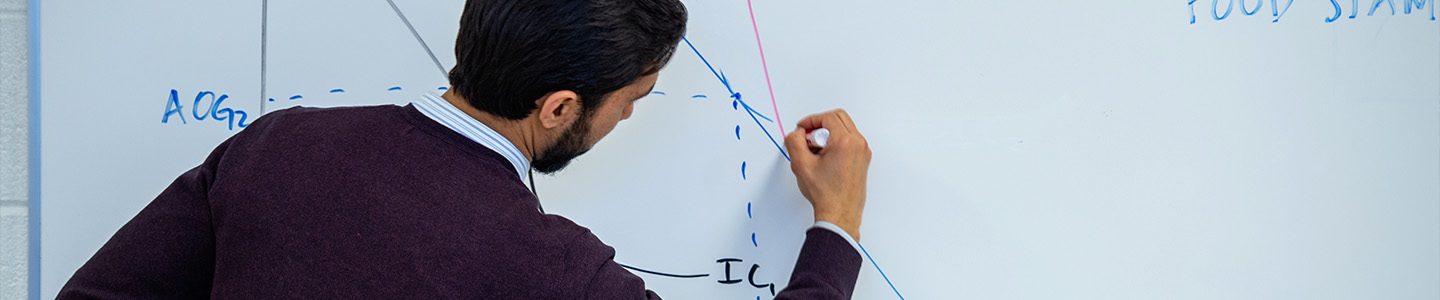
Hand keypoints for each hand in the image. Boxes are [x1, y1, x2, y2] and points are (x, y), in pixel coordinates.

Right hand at [784, 109, 870, 240]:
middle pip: (839, 118)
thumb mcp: (801, 165)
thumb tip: (797, 133)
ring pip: (845, 128)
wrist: (840, 215)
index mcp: (845, 142)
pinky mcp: (863, 160)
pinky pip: (850, 140)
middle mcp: (858, 144)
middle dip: (820, 124)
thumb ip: (794, 142)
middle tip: (808, 137)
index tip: (801, 129)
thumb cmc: (825, 194)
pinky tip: (825, 158)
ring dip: (829, 133)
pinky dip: (836, 142)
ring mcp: (863, 152)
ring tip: (815, 151)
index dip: (811, 120)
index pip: (828, 117)